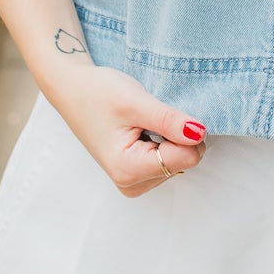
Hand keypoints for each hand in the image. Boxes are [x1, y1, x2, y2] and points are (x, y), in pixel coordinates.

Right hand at [53, 64, 207, 196]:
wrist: (73, 89)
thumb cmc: (98, 93)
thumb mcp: (136, 102)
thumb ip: (170, 121)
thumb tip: (200, 134)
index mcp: (129, 170)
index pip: (188, 158)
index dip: (184, 131)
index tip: (162, 114)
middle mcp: (132, 184)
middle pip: (186, 162)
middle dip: (176, 136)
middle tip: (148, 118)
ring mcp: (134, 182)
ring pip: (180, 161)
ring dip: (168, 138)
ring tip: (140, 123)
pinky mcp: (136, 175)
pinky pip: (169, 160)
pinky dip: (163, 142)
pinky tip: (141, 130)